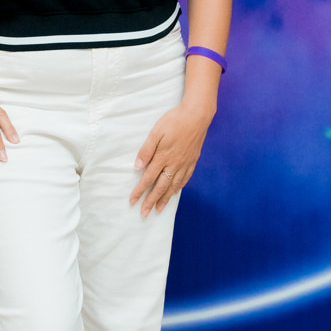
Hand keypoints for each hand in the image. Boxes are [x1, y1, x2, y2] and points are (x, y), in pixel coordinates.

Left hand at [129, 102, 214, 217]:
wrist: (197, 115)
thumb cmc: (174, 121)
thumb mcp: (156, 132)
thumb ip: (147, 149)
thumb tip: (137, 166)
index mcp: (163, 157)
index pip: (148, 178)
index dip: (140, 191)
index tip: (132, 201)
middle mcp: (174, 164)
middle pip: (160, 187)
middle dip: (151, 201)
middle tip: (144, 214)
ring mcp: (185, 164)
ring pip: (173, 186)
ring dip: (165, 199)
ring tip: (158, 209)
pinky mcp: (192, 161)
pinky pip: (184, 179)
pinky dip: (178, 188)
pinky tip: (174, 193)